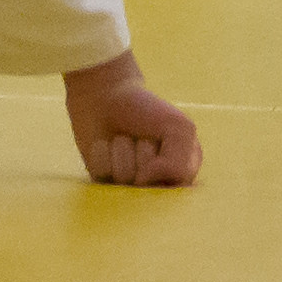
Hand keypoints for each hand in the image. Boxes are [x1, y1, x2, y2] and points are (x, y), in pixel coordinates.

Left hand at [62, 53, 204, 185]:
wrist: (108, 95)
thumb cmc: (147, 110)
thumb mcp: (178, 129)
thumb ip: (177, 164)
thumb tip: (142, 183)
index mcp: (181, 174)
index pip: (179, 179)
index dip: (170, 157)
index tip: (167, 137)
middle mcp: (153, 184)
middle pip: (150, 179)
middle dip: (144, 150)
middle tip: (141, 135)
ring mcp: (125, 185)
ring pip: (125, 176)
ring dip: (122, 148)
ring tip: (122, 137)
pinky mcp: (101, 181)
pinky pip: (102, 172)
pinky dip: (103, 151)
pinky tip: (104, 142)